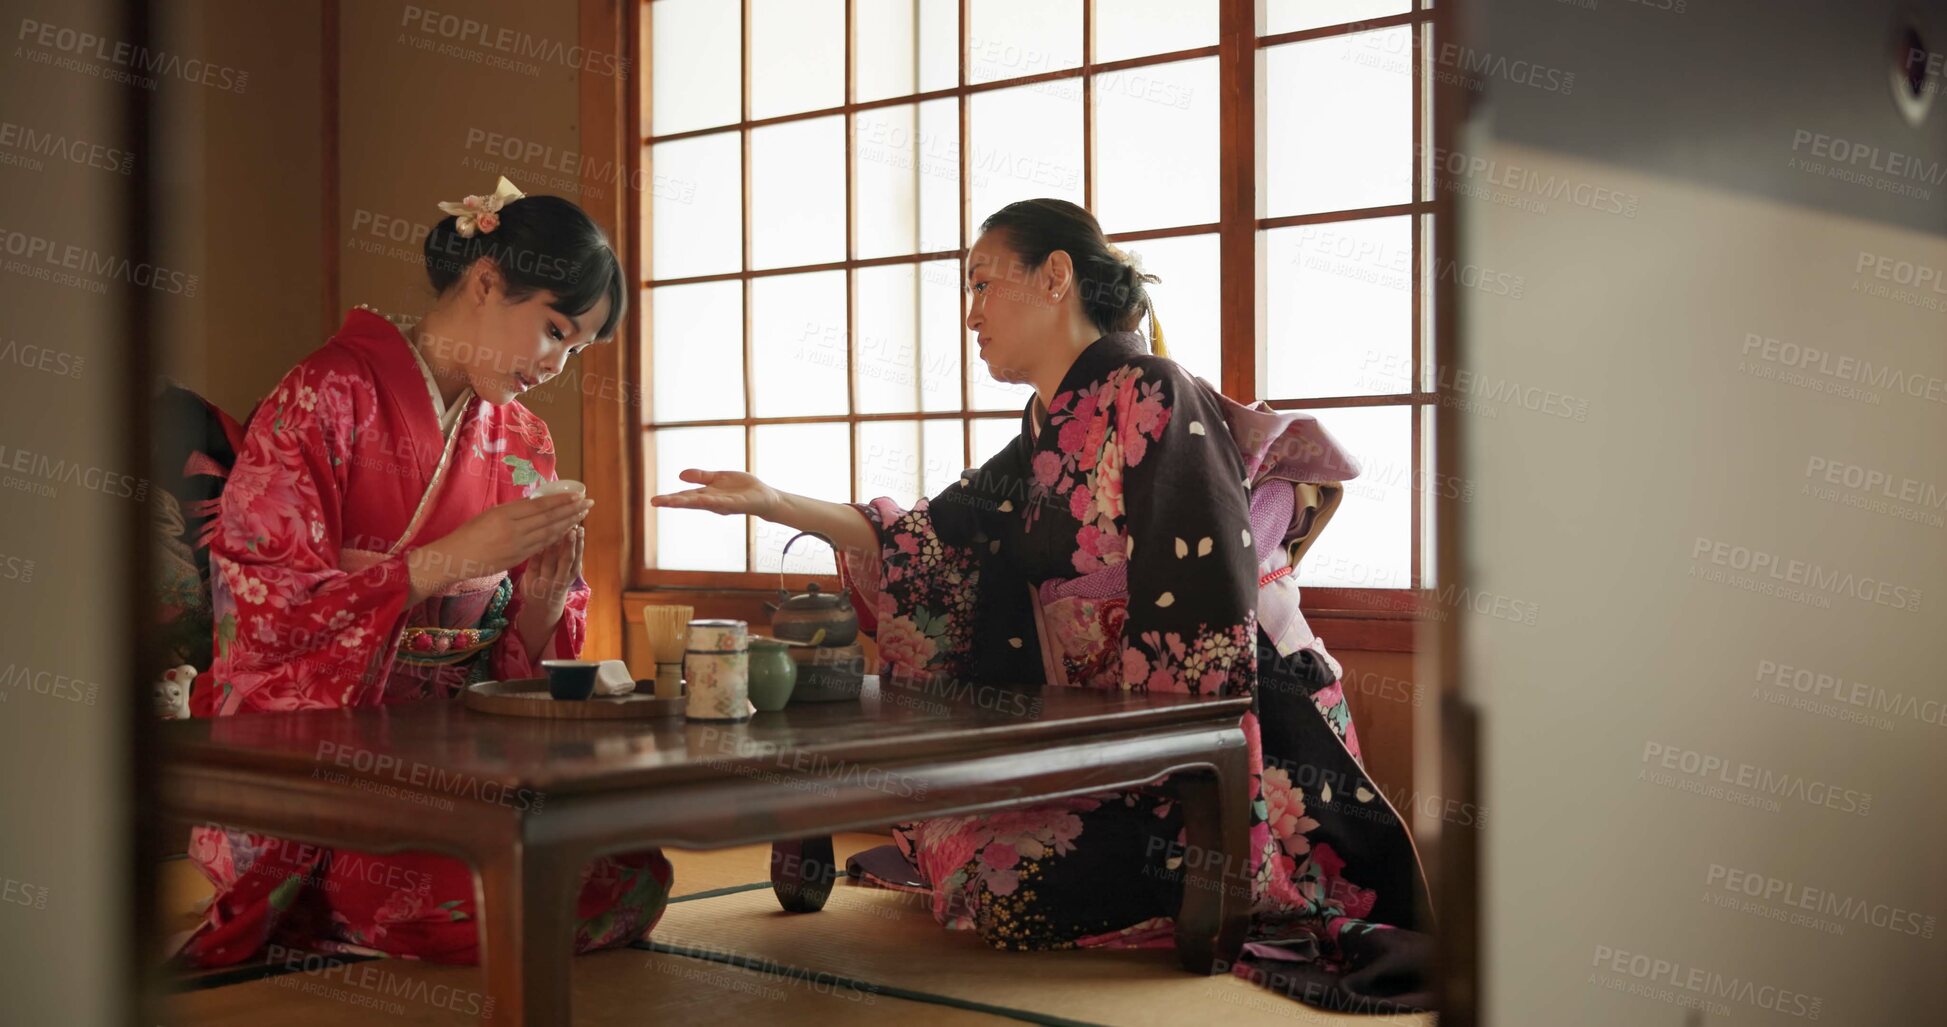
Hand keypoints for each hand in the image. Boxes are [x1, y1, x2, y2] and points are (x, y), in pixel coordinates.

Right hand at [409, 493, 590, 600]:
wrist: (454, 558)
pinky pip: (542, 546)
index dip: (561, 500)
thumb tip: (535, 505)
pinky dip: (557, 539)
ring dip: (568, 524)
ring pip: (549, 533)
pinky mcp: (518, 559)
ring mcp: (517, 545)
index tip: (577, 494)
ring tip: (582, 515)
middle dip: (571, 510)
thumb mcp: (489, 514)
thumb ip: (513, 511)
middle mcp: (513, 529)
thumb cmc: (469, 534)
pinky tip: (567, 533)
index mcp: (505, 514)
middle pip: (549, 518)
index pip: (540, 505)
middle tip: (588, 503)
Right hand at [649, 469, 779, 518]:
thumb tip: (680, 475)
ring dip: (689, 502)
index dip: (670, 499)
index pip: (685, 497)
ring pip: (704, 503)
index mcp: (706, 495)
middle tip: (655, 502)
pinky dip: (714, 502)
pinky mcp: (738, 503)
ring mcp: (724, 504)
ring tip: (672, 502)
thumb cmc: (741, 488)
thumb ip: (701, 477)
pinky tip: (704, 499)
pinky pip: (724, 502)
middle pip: (690, 502)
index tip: (653, 501)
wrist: (764, 497)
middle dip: (673, 502)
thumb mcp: (718, 478)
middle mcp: (713, 502)